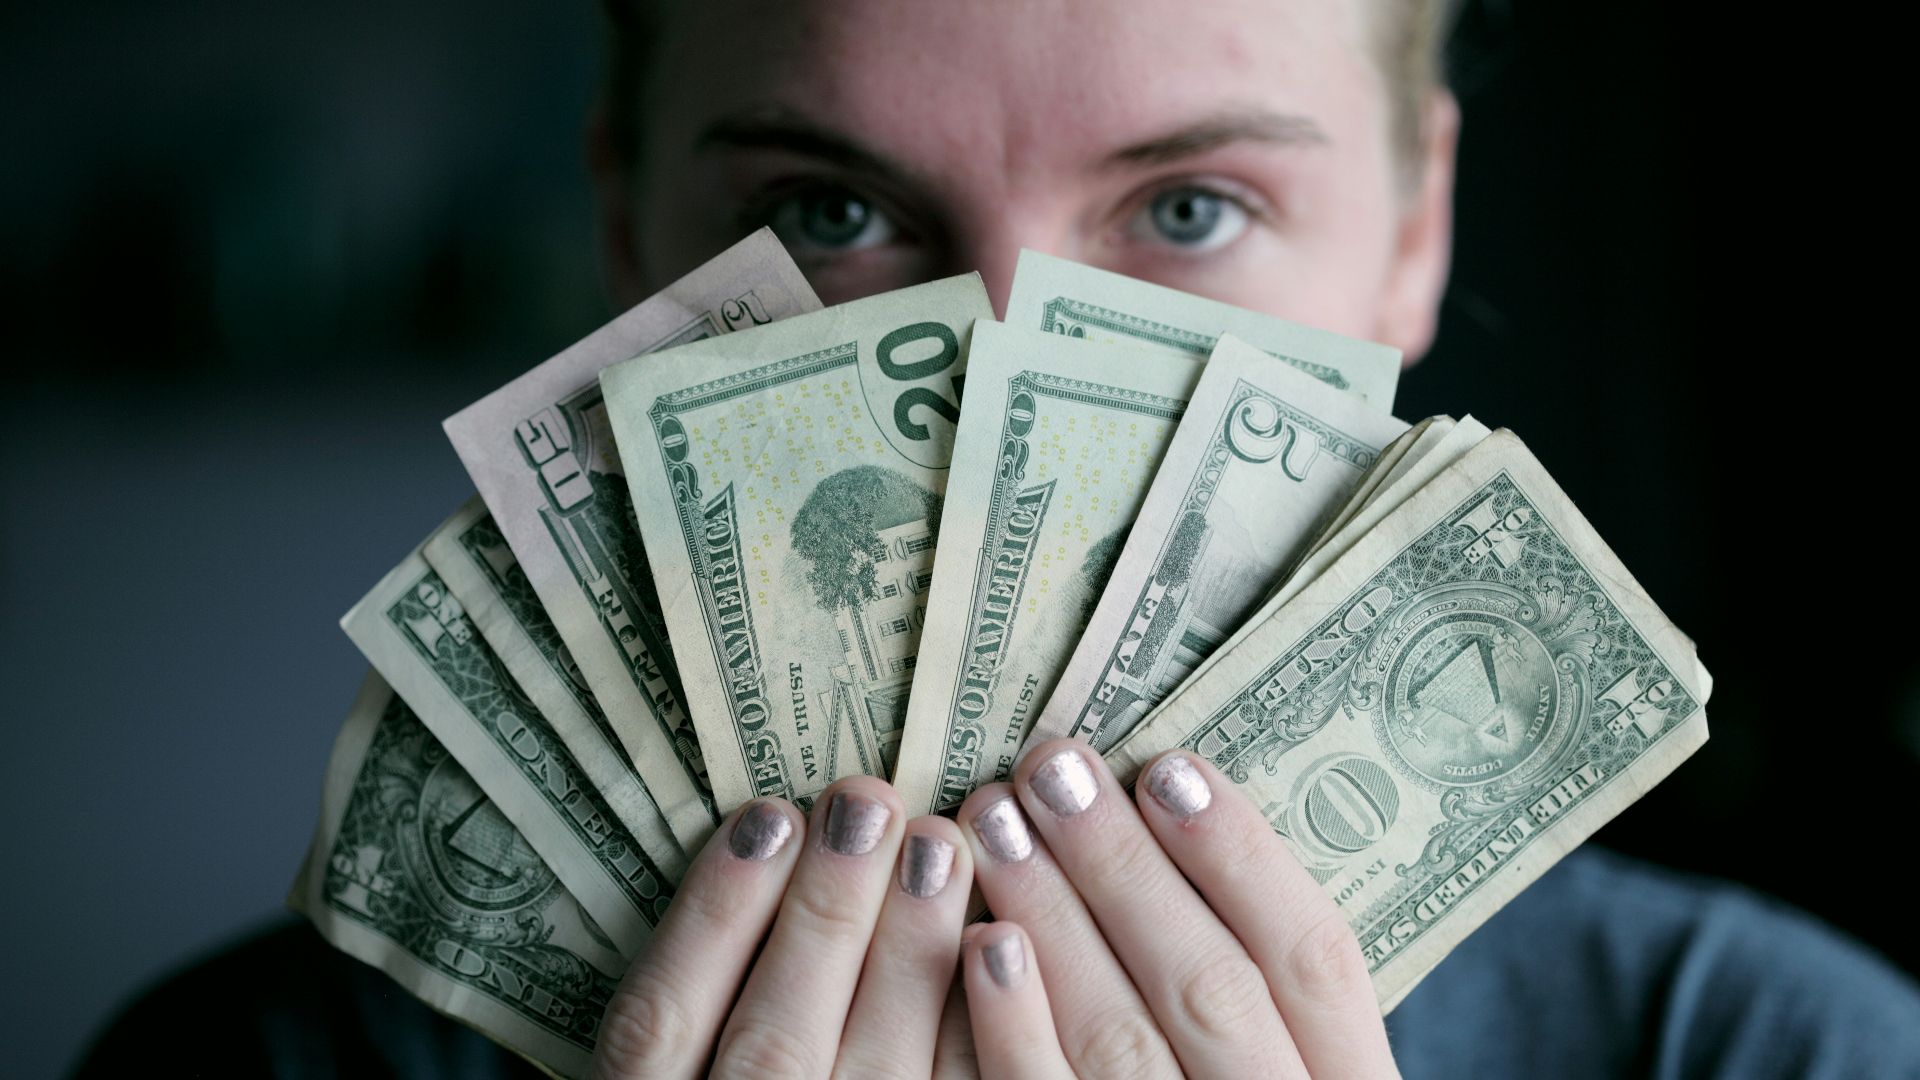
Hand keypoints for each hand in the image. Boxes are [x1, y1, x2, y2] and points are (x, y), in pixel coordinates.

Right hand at [589, 776, 976, 1078]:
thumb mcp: (679, 1063)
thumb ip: (710, 985)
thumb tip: (780, 835)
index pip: (661, 1022)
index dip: (714, 913)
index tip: (768, 815)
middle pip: (773, 1043)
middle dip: (824, 915)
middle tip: (869, 804)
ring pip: (872, 1078)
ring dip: (906, 959)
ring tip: (937, 846)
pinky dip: (976, 1035)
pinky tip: (997, 948)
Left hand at [953, 740, 1400, 1078]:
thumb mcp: (1288, 1065)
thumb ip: (1252, 982)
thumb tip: (1166, 811)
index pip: (1315, 960)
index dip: (1243, 857)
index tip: (1170, 767)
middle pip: (1209, 988)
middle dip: (1125, 867)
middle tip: (1052, 766)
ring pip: (1123, 1044)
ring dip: (1055, 921)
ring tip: (996, 820)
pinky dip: (1014, 1028)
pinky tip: (981, 943)